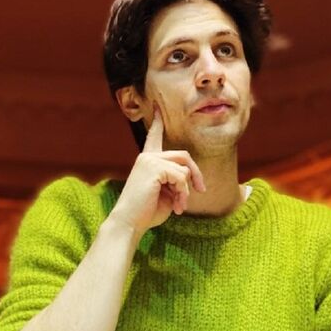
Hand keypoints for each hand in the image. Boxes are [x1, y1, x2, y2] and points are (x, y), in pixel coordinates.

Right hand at [109, 105, 205, 234]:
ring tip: (180, 206)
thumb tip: (188, 175)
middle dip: (196, 174)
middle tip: (201, 191)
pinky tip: (177, 206)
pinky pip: (181, 176)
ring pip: (184, 168)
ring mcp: (149, 160)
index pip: (154, 137)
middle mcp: (147, 157)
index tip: (158, 107)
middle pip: (184, 156)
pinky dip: (183, 193)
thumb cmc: (147, 212)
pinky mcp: (154, 167)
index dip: (157, 122)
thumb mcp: (166, 193)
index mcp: (147, 161)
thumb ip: (176, 180)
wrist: (129, 223)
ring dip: (187, 190)